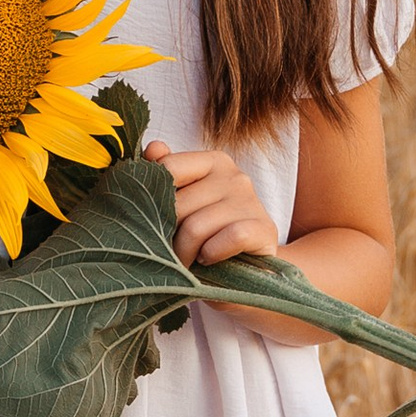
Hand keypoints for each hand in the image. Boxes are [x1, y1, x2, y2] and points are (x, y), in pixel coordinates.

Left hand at [146, 141, 279, 268]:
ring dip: (184, 253)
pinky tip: (208, 259)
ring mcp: (251, 201)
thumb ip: (166, 176)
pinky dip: (211, 254)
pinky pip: (228, 238)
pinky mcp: (264, 229)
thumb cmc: (210, 234)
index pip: (168, 167)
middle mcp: (234, 176)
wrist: (249, 267)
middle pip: (178, 204)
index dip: (151, 199)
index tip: (151, 220)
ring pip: (196, 227)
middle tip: (165, 253)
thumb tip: (153, 149)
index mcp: (212, 162)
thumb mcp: (186, 205)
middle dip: (164, 236)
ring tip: (185, 262)